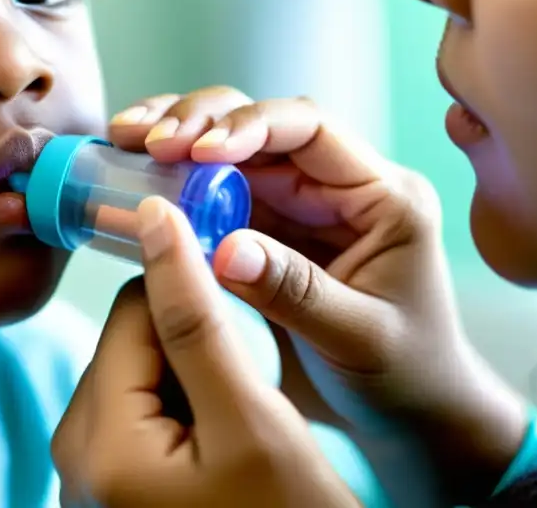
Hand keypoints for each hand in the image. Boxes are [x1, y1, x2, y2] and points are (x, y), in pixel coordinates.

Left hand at [52, 197, 358, 507]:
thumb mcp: (252, 420)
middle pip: (132, 343)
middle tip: (249, 388)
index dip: (191, 287)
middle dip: (194, 345)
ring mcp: (89, 475)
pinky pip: (142, 413)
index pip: (133, 311)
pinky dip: (185, 409)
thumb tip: (154, 220)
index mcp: (97, 440)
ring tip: (239, 427)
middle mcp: (73, 456)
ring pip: (140, 374)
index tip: (241, 284)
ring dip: (193, 378)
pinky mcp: (111, 484)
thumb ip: (197, 319)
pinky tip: (222, 444)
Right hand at [108, 88, 527, 504]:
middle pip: (261, 125)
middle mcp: (338, 186)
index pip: (311, 130)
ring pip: (231, 148)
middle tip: (145, 143)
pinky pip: (215, 189)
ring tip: (126, 138)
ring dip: (177, 137)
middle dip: (200, 123)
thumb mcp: (357, 338)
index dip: (251, 127)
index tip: (199, 152)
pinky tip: (136, 168)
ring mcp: (299, 204)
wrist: (410, 414)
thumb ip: (293, 290)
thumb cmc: (404, 376)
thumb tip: (222, 248)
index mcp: (383, 196)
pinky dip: (174, 178)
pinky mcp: (266, 227)